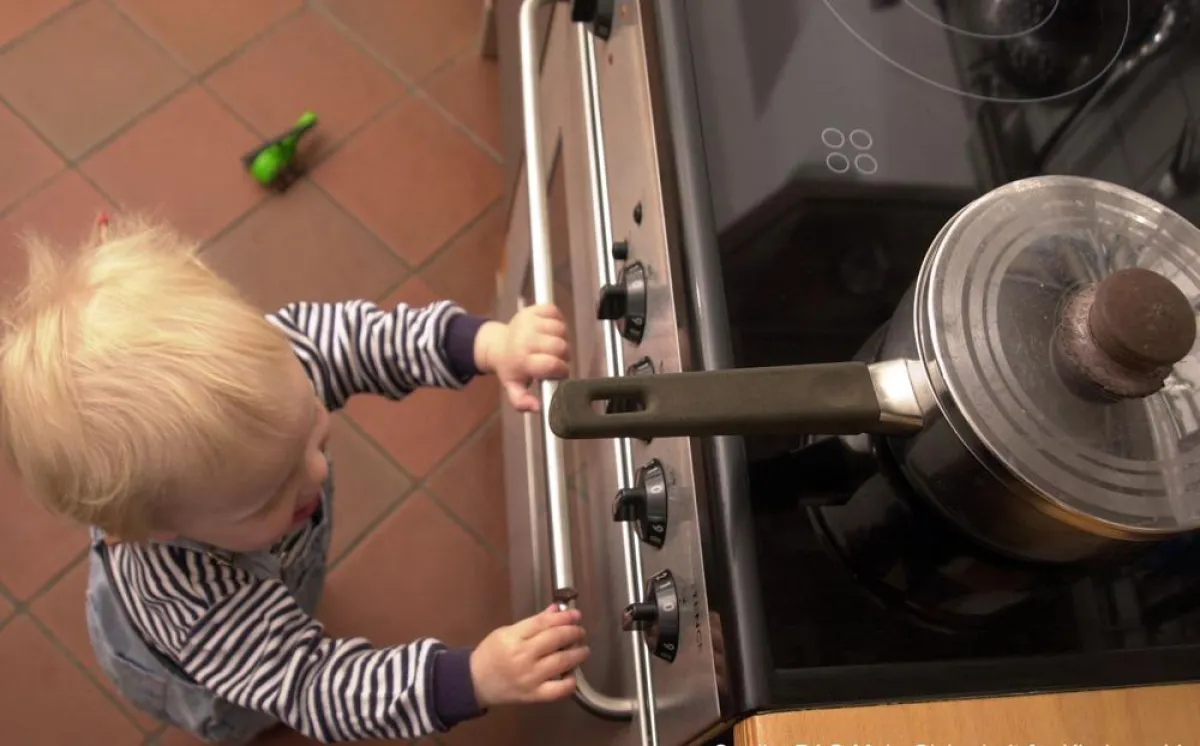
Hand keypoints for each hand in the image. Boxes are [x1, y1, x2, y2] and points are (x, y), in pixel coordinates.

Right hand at [469, 605, 589, 706]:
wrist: (475, 682)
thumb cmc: (491, 653)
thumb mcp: (507, 631)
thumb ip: (534, 622)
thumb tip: (557, 610)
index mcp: (514, 637)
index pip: (544, 623)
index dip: (564, 617)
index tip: (576, 615)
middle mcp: (523, 656)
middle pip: (556, 639)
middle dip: (574, 632)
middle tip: (580, 631)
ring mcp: (530, 677)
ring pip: (562, 662)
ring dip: (578, 653)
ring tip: (583, 649)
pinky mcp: (534, 695)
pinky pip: (559, 689)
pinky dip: (571, 681)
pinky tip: (573, 674)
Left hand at [474, 304, 570, 411]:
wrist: (497, 345)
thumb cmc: (510, 368)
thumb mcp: (513, 388)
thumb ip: (523, 401)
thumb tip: (538, 407)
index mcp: (522, 360)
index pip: (552, 364)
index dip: (562, 370)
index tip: (559, 372)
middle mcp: (526, 339)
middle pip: (561, 346)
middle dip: (564, 355)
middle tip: (557, 359)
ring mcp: (529, 321)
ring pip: (561, 329)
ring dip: (563, 339)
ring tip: (554, 346)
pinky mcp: (533, 309)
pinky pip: (555, 312)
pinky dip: (558, 321)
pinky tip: (552, 331)